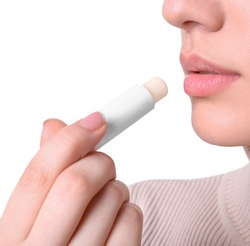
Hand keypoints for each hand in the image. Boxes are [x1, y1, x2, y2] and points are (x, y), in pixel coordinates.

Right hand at [0, 112, 142, 244]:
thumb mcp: (35, 220)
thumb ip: (45, 176)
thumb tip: (55, 125)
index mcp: (12, 237)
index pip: (39, 175)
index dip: (70, 139)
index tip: (97, 119)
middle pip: (77, 183)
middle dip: (99, 161)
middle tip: (104, 163)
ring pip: (113, 196)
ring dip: (116, 188)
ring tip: (105, 202)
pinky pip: (132, 219)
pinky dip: (129, 210)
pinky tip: (116, 223)